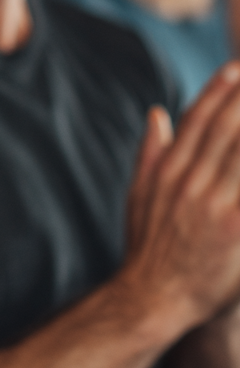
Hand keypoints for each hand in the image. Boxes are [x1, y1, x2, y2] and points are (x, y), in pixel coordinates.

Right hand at [123, 62, 239, 328]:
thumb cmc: (147, 248)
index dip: (217, 92)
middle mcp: (189, 183)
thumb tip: (157, 113)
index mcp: (167, 172)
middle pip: (224, 130)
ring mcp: (212, 205)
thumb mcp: (138, 196)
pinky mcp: (234, 228)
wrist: (152, 298)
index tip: (236, 69)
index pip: (195, 122)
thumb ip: (150, 153)